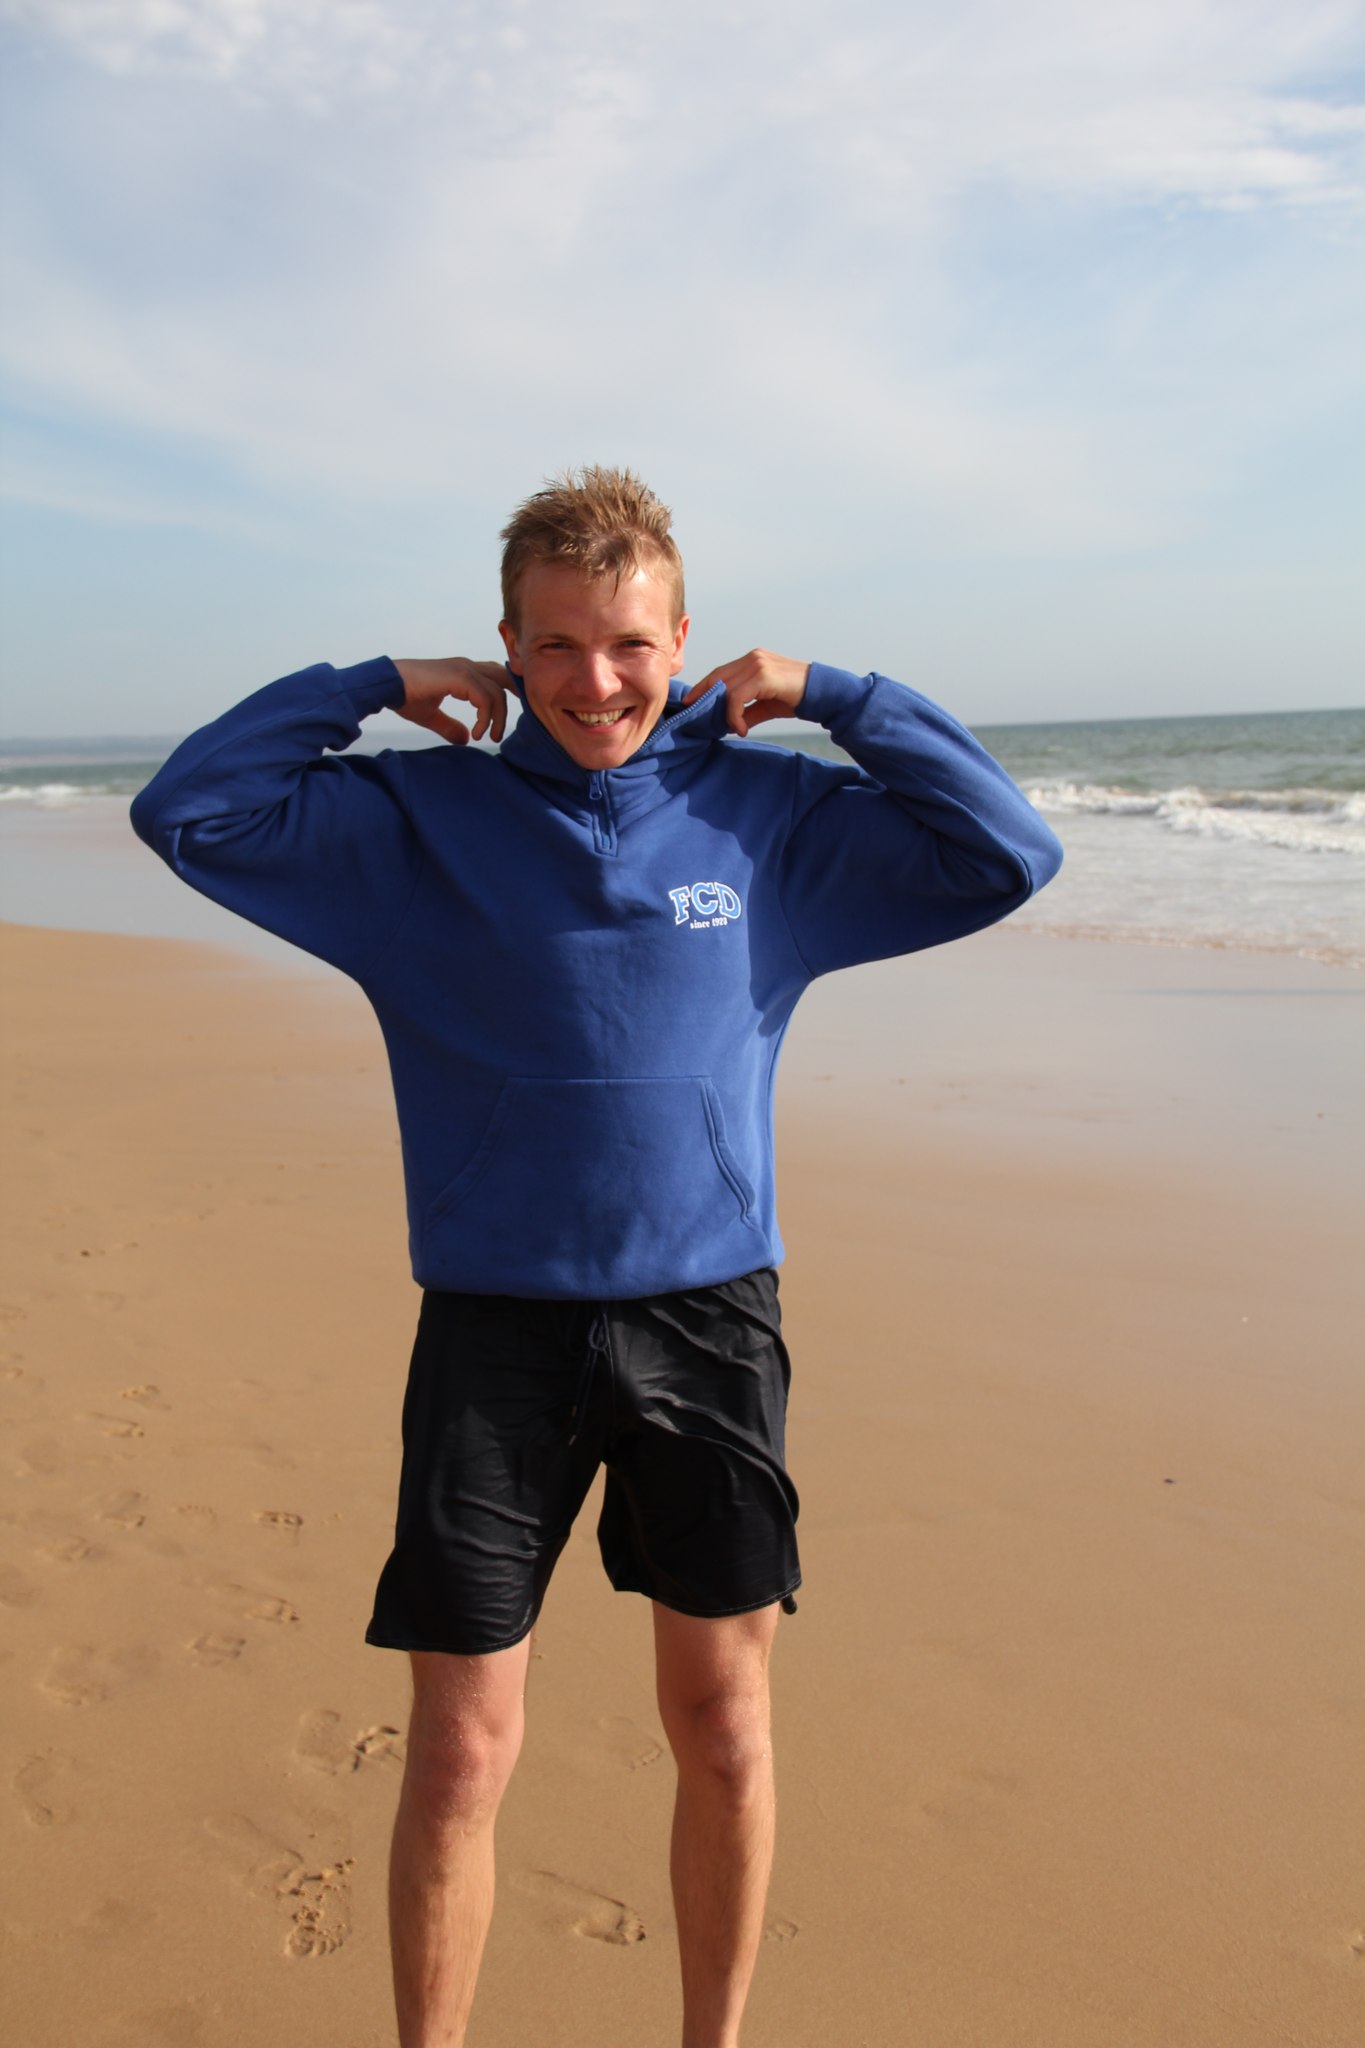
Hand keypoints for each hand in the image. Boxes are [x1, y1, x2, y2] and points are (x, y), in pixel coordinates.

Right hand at [392, 658, 510, 745]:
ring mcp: (464, 669)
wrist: (387, 685)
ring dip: (498, 718)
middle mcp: (467, 666)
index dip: (507, 693)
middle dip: (513, 702)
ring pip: (498, 692)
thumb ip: (449, 726)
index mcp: (463, 671)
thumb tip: (465, 739)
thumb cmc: (404, 696)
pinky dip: (485, 718)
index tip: (506, 718)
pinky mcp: (459, 677)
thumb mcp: (431, 716)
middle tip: (505, 728)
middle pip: (504, 679)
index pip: (496, 676)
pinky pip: (485, 698)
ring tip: (489, 737)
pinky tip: (477, 732)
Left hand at [682, 649, 808, 736]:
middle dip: (703, 696)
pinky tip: (740, 728)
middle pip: (718, 677)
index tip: (690, 702)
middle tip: (694, 715)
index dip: (703, 687)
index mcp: (752, 660)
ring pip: (726, 688)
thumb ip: (746, 711)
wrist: (822, 695)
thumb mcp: (765, 706)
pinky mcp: (764, 676)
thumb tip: (727, 724)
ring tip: (729, 728)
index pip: (720, 672)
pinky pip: (737, 696)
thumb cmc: (795, 698)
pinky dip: (733, 714)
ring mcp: (758, 664)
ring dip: (723, 712)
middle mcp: (753, 658)